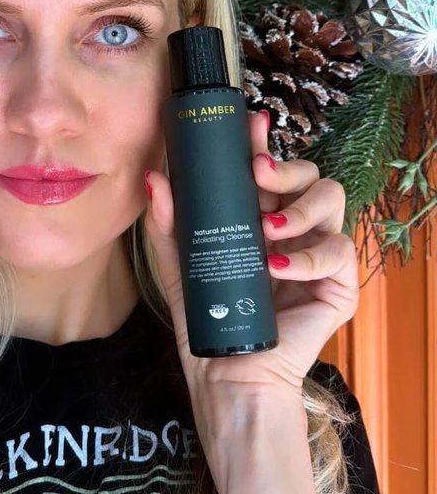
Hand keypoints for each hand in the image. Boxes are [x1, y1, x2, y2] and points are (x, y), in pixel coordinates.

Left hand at [144, 111, 360, 398]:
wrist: (227, 369)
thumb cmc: (206, 312)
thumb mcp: (178, 263)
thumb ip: (166, 223)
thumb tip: (154, 178)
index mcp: (260, 215)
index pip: (269, 170)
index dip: (263, 143)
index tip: (251, 124)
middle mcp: (293, 227)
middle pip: (309, 174)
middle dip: (286, 167)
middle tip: (258, 174)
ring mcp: (318, 253)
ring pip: (333, 199)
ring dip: (300, 205)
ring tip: (267, 227)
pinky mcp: (338, 285)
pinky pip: (338, 252)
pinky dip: (306, 255)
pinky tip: (276, 264)